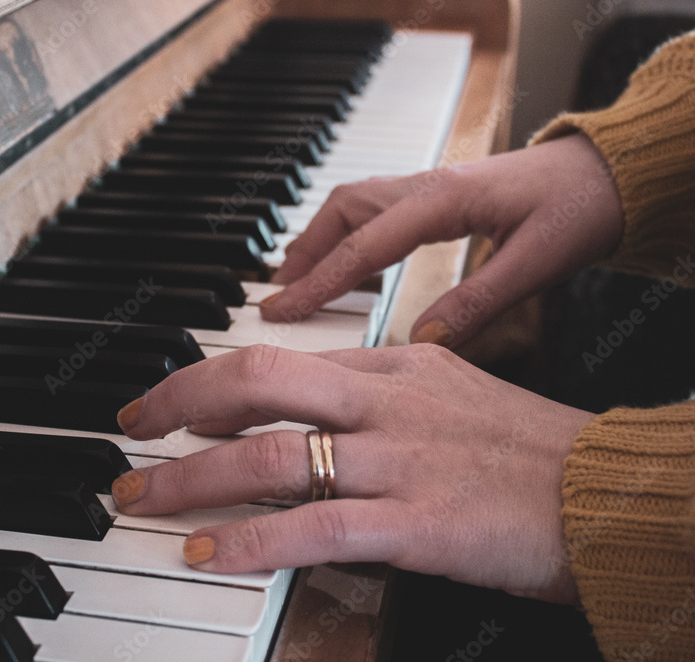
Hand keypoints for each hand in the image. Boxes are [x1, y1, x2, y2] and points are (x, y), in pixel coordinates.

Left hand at [113, 344, 595, 603]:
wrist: (604, 490)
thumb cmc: (526, 449)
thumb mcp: (447, 394)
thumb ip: (373, 396)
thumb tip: (303, 415)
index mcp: (393, 365)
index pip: (280, 358)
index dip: (210, 381)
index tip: (171, 404)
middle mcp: (386, 401)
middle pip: (257, 381)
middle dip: (178, 402)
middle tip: (131, 428)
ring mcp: (398, 459)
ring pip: (270, 455)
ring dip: (191, 476)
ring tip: (143, 497)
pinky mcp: (416, 522)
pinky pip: (314, 526)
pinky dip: (249, 538)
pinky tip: (207, 550)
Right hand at [260, 134, 624, 347]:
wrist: (608, 172)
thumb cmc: (580, 208)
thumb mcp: (537, 262)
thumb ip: (478, 302)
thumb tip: (423, 340)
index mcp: (444, 200)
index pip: (364, 245)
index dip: (319, 282)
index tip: (282, 310)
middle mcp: (427, 186)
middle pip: (342, 212)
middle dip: (303, 253)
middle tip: (276, 295)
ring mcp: (429, 186)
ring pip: (353, 205)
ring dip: (319, 239)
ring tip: (296, 279)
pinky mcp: (437, 195)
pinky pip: (374, 209)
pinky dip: (346, 234)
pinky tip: (347, 263)